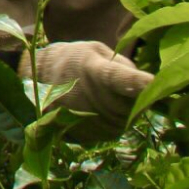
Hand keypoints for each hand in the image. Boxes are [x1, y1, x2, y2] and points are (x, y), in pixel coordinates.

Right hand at [19, 41, 152, 132]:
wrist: (33, 83)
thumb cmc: (69, 61)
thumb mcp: (94, 51)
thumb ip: (122, 66)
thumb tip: (144, 85)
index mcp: (96, 73)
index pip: (122, 79)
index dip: (139, 83)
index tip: (155, 83)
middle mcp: (94, 101)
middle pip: (135, 103)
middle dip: (137, 95)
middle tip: (117, 82)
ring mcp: (91, 122)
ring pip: (128, 118)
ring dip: (125, 108)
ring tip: (102, 94)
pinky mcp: (89, 137)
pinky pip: (115, 129)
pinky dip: (113, 119)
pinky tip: (96, 107)